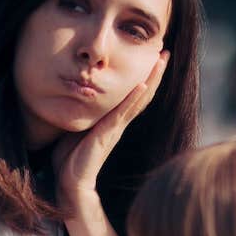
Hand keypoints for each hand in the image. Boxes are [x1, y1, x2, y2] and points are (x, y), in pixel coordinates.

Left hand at [53, 51, 168, 208]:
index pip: (133, 95)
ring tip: (161, 60)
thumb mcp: (76, 127)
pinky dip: (134, 98)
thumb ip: (81, 113)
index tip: (152, 58)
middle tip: (165, 52)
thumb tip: (72, 95)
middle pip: (143, 93)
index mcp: (112, 120)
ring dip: (151, 78)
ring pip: (140, 99)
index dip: (144, 77)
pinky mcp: (108, 134)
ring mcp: (116, 128)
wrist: (70, 183)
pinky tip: (142, 84)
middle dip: (155, 72)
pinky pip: (124, 113)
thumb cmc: (70, 158)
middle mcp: (119, 122)